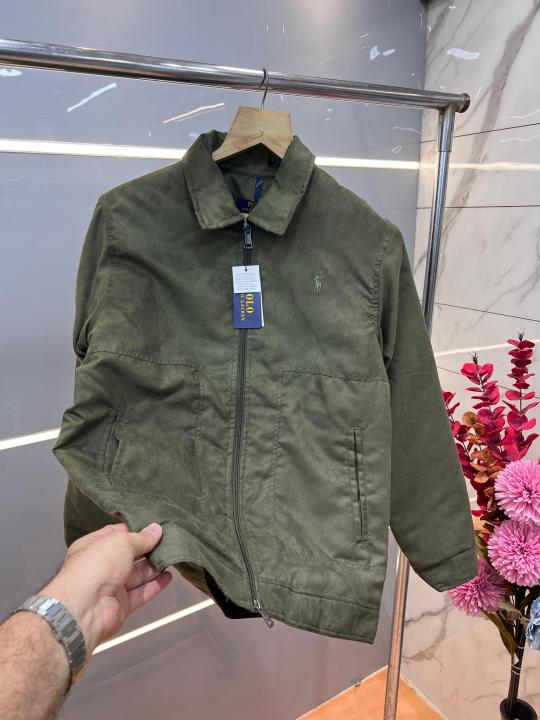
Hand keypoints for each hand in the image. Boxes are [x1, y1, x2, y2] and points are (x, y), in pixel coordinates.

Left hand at [41, 523, 171, 662]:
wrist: (86, 609)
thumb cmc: (96, 567)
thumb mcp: (121, 542)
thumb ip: (141, 538)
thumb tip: (156, 530)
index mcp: (92, 546)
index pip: (115, 534)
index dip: (133, 530)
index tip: (152, 526)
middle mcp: (100, 566)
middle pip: (128, 555)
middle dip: (147, 548)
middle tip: (167, 540)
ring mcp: (110, 587)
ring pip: (136, 574)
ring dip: (153, 566)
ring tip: (171, 555)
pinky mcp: (121, 605)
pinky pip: (141, 593)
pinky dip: (154, 585)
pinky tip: (168, 576)